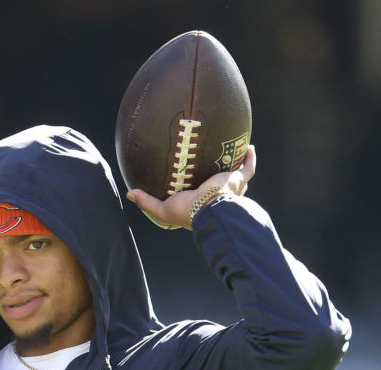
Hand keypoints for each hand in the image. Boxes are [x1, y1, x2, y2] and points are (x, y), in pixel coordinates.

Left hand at [126, 145, 256, 229]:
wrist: (210, 208)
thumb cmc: (188, 212)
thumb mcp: (163, 209)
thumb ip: (147, 202)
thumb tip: (130, 194)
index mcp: (201, 204)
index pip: (199, 196)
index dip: (196, 191)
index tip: (189, 181)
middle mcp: (217, 197)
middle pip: (218, 186)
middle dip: (218, 178)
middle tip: (212, 164)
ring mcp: (230, 188)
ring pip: (235, 176)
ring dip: (234, 166)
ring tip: (232, 153)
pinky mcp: (238, 179)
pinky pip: (247, 167)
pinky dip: (250, 158)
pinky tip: (249, 146)